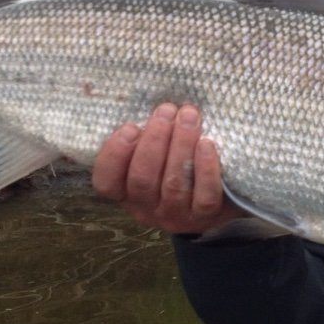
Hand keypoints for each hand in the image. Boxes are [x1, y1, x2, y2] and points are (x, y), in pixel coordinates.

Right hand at [92, 103, 248, 232]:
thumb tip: (148, 105)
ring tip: (189, 116)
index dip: (114, 155)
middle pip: (142, 179)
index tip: (130, 126)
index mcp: (126, 192)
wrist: (217, 201)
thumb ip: (144, 137)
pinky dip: (206, 169)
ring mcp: (175, 216)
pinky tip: (207, 144)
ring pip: (173, 184)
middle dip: (154, 140)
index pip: (106, 182)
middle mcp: (146, 208)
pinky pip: (204, 196)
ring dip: (181, 145)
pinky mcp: (204, 218)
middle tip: (167, 111)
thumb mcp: (154, 154)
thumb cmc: (176, 164)